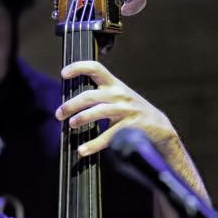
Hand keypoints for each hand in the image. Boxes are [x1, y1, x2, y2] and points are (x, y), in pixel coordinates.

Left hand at [56, 60, 181, 159]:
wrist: (159, 126)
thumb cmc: (132, 112)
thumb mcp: (118, 97)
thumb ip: (99, 96)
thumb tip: (70, 104)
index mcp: (115, 85)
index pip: (96, 68)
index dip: (78, 67)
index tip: (63, 73)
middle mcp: (119, 95)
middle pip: (91, 95)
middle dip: (72, 104)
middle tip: (59, 114)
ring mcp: (125, 110)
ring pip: (99, 111)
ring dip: (81, 118)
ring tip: (71, 125)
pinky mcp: (130, 127)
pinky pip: (108, 136)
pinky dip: (93, 144)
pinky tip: (83, 150)